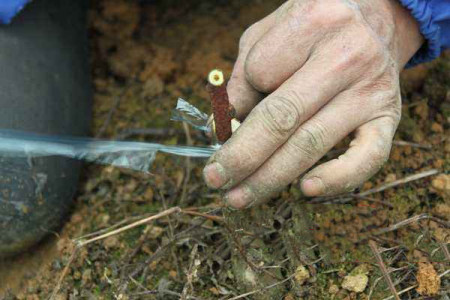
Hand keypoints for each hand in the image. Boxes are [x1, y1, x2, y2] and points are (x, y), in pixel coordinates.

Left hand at [203, 0, 423, 208]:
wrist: (374, 20)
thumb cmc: (312, 32)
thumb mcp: (269, 35)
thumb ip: (243, 77)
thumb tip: (223, 128)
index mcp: (312, 24)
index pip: (259, 73)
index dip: (236, 103)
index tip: (226, 122)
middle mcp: (346, 56)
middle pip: (282, 118)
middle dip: (241, 157)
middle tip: (214, 180)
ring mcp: (370, 89)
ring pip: (312, 143)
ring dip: (269, 178)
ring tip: (239, 197)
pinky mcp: (389, 116)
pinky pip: (368, 157)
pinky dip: (337, 179)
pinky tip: (305, 191)